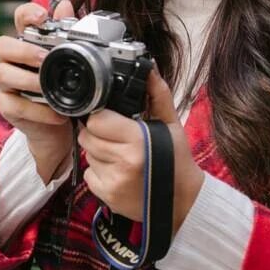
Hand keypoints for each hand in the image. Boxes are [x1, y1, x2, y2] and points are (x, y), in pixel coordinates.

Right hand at [0, 0, 75, 182]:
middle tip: (44, 58)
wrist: (60, 126)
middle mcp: (13, 60)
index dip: (27, 14)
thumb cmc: (62, 87)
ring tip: (48, 88)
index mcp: (29, 43)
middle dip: (23, 50)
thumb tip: (66, 5)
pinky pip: (15, 106)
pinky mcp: (8, 107)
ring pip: (3, 74)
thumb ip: (67, 34)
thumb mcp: (70, 61)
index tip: (42, 17)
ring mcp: (7, 84)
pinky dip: (37, 110)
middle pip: (2, 45)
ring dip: (28, 80)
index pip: (20, 19)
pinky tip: (56, 112)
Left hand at [78, 67, 203, 235]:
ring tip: (121, 156)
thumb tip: (149, 69)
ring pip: (87, 155)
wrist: (182, 200)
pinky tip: (118, 173)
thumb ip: (157, 95)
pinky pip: (89, 175)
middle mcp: (123, 161)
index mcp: (138, 139)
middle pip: (87, 137)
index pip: (97, 120)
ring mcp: (114, 181)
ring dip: (99, 153)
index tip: (114, 122)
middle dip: (99, 135)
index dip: (104, 119)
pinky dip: (99, 173)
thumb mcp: (170, 124)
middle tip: (117, 139)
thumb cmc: (177, 160)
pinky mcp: (107, 196)